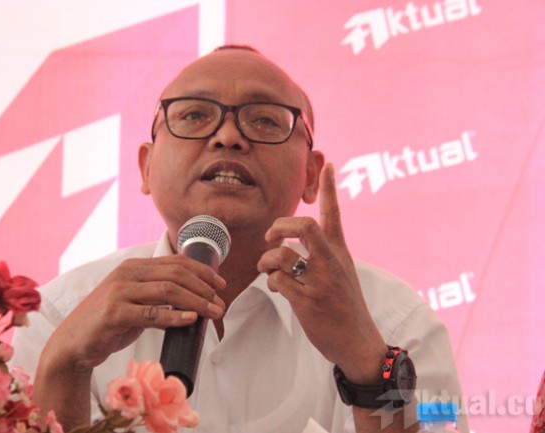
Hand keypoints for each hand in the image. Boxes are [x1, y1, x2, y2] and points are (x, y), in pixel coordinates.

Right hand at [44, 254, 226, 370]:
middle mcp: (126, 274)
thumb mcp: (135, 304)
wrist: (74, 344)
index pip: (175, 262)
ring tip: (214, 312)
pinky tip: (190, 319)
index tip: (220, 284)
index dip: (202, 271)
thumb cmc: (108, 325)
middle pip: (175, 274)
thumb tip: (194, 303)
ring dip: (196, 301)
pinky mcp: (114, 313)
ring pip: (167, 290)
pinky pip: (151, 313)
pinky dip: (174, 316)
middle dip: (203, 288)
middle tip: (220, 303)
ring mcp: (119, 292)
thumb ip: (157, 298)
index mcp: (133, 267)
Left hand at [257, 163, 387, 383]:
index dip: (330, 188)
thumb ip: (324, 253)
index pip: (334, 214)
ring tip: (267, 267)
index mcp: (340, 252)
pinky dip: (272, 282)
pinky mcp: (309, 303)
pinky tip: (278, 288)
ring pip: (282, 256)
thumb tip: (291, 241)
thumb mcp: (343, 273)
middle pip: (303, 227)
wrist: (359, 342)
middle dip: (279, 227)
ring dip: (267, 260)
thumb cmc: (346, 306)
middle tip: (271, 237)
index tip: (329, 164)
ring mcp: (321, 283)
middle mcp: (331, 263)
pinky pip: (278, 282)